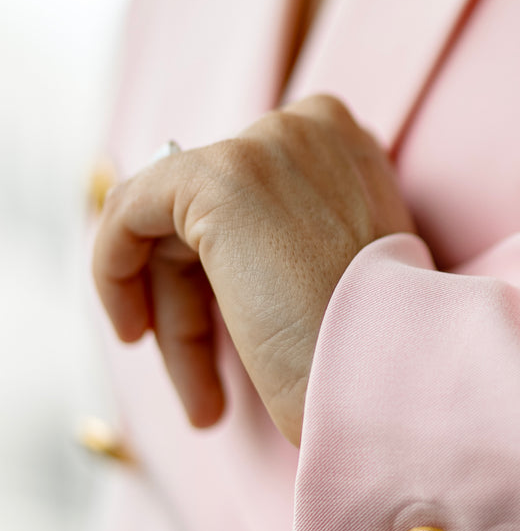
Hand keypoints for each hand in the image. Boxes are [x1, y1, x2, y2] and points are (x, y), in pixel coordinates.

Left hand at [93, 94, 414, 445]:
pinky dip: (114, 268)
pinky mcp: (219, 178)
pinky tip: (132, 330)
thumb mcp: (345, 280)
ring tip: (199, 401)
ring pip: (171, 225)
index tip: (227, 328)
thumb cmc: (379, 352)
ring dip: (173, 320)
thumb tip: (221, 250)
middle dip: (198, 306)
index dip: (228, 266)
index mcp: (352, 149)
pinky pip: (131, 210)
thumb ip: (292, 244)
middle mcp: (312, 128)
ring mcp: (266, 148)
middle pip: (211, 213)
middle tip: (207, 388)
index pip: (256, 195)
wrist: (395, 375)